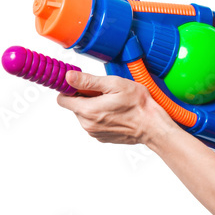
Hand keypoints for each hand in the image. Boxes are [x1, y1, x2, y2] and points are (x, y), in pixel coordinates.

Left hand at [55, 70, 170, 144]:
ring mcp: (95, 133)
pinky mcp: (102, 137)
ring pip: (85, 115)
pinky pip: (94, 124)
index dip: (70, 89)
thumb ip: (88, 81)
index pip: (62, 99)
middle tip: (104, 93)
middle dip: (85, 98)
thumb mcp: (114, 84)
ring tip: (112, 103)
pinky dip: (101, 117)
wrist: (152, 126)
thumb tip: (69, 77)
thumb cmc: (138, 104)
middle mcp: (88, 124)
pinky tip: (115, 112)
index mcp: (88, 110)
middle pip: (74, 107)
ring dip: (94, 107)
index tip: (81, 85)